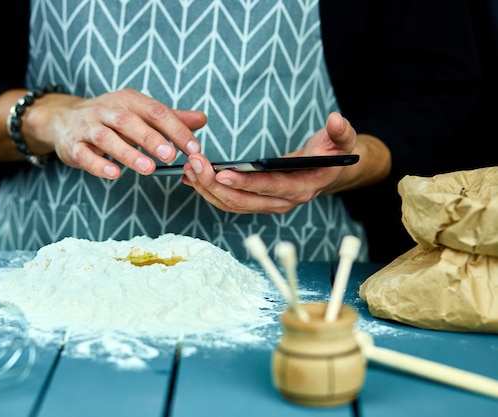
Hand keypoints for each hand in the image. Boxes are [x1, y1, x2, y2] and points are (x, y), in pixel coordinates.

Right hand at [14, 89, 205, 177]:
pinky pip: (85, 155)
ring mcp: (88, 127)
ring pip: (107, 138)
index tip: (193, 148)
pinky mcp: (73, 146)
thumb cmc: (109, 118)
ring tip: (148, 168)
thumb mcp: (138, 112)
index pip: (156, 111)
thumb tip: (202, 119)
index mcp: (128, 100)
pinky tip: (114, 174)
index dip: (176, 129)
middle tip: (171, 155)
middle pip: (130, 122)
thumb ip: (169, 118)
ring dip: (128, 153)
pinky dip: (99, 164)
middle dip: (152, 138)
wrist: (63, 119)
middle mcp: (106, 110)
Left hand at [181, 112, 390, 213]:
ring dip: (208, 189)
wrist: (332, 172)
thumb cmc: (334, 153)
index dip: (245, 182)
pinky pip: (230, 202)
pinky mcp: (258, 202)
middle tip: (194, 165)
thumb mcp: (343, 139)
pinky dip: (210, 191)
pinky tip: (193, 178)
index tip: (221, 172)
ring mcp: (269, 205)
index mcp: (302, 187)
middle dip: (215, 185)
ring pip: (232, 204)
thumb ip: (341, 131)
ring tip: (189, 169)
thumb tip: (336, 119)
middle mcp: (283, 202)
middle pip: (243, 201)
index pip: (269, 187)